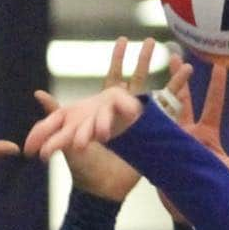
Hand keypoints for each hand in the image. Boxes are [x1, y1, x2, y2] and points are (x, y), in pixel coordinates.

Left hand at [32, 37, 191, 201]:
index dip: (118, 59)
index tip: (123, 41)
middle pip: (136, 80)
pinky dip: (178, 96)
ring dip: (166, 77)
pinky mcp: (149, 134)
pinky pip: (166, 113)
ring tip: (180, 60)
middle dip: (143, 61)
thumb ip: (56, 115)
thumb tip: (39, 94)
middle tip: (151, 41)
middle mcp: (123, 113)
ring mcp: (138, 123)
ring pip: (155, 93)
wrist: (100, 188)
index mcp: (105, 108)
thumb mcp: (67, 135)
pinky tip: (189, 77)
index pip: (113, 77)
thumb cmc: (82, 166)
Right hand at [159, 54, 228, 222]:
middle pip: (184, 99)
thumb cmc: (220, 192)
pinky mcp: (160, 152)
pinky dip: (143, 118)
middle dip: (179, 77)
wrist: (197, 213)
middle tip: (173, 54)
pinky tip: (133, 102)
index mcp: (208, 133)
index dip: (217, 84)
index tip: (220, 64)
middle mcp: (189, 133)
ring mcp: (173, 141)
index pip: (213, 103)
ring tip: (149, 69)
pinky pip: (151, 133)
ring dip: (158, 91)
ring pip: (165, 111)